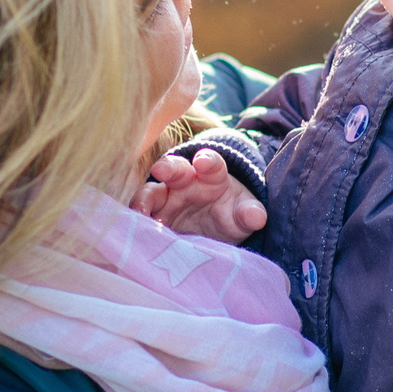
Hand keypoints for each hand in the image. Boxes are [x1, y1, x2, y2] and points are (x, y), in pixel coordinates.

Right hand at [131, 147, 265, 241]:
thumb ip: (249, 214)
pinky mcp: (153, 216)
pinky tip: (135, 230)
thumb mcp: (243, 215)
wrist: (214, 228)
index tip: (203, 162)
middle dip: (168, 167)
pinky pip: (141, 216)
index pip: (211, 163)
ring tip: (141, 212)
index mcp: (211, 175)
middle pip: (174, 169)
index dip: (207, 161)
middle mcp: (185, 182)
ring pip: (151, 192)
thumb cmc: (230, 214)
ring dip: (144, 199)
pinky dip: (137, 221)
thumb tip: (257, 217)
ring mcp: (166, 198)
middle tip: (161, 170)